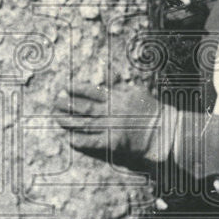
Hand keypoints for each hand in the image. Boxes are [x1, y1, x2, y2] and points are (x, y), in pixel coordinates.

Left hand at [55, 81, 174, 166]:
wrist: (163, 131)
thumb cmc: (152, 110)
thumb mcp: (137, 91)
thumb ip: (120, 84)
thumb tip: (108, 75)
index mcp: (117, 97)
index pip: (92, 91)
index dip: (76, 89)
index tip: (65, 87)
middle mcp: (111, 111)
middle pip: (84, 107)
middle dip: (68, 104)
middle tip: (55, 101)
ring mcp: (110, 127)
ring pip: (84, 123)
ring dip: (69, 121)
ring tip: (57, 118)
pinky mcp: (112, 142)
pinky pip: (91, 142)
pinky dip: (79, 141)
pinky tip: (69, 139)